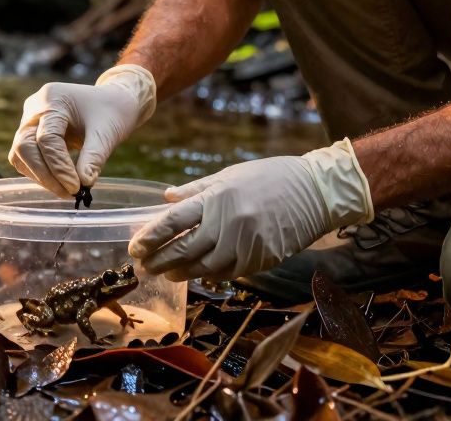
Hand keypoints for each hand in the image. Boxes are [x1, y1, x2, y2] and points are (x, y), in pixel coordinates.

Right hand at [8, 64, 156, 196]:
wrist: (112, 102)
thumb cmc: (111, 112)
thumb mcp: (107, 133)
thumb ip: (94, 157)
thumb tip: (83, 183)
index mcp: (54, 99)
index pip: (47, 139)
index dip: (59, 167)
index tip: (76, 188)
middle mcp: (36, 108)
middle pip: (24, 146)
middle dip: (44, 174)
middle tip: (68, 193)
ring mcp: (30, 119)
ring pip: (21, 154)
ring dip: (40, 176)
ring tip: (66, 189)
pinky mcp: (31, 132)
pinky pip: (26, 157)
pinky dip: (40, 172)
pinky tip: (59, 181)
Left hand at [128, 139, 374, 280]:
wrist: (316, 191)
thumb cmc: (271, 177)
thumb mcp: (230, 174)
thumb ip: (197, 189)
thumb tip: (166, 198)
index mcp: (217, 198)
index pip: (174, 222)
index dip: (151, 237)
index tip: (134, 247)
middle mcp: (228, 223)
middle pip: (184, 249)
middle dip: (160, 260)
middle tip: (143, 267)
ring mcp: (245, 244)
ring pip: (204, 267)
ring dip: (182, 272)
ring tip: (166, 273)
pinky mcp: (261, 259)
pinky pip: (228, 273)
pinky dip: (210, 275)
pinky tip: (198, 275)